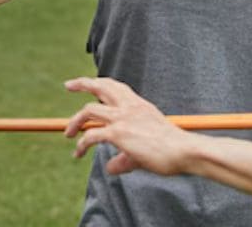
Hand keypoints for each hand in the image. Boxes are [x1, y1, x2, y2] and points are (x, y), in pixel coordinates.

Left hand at [64, 77, 197, 175]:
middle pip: (101, 87)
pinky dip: (81, 144)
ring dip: (75, 121)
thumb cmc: (171, 150)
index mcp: (139, 105)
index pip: (116, 87)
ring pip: (89, 110)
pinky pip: (91, 135)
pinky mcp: (119, 133)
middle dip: (82, 83)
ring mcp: (123, 118)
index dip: (100, 84)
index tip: (88, 84)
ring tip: (68, 133)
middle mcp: (130, 106)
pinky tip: (78, 153)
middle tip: (68, 85)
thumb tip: (110, 167)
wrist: (184, 151)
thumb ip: (125, 157)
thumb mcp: (145, 149)